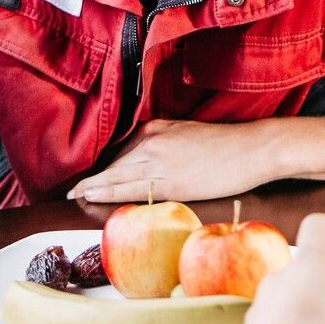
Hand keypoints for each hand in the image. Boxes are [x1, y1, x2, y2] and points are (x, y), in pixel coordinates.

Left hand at [68, 119, 281, 201]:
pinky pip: (130, 187)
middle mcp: (152, 140)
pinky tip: (91, 195)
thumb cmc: (229, 145)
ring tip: (75, 194)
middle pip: (114, 162)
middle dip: (93, 176)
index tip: (89, 175)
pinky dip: (107, 192)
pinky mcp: (169, 180)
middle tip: (71, 188)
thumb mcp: (189, 134)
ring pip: (115, 174)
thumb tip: (150, 159)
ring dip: (92, 185)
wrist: (253, 148)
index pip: (122, 149)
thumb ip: (166, 142)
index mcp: (157, 128)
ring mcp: (159, 160)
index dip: (104, 165)